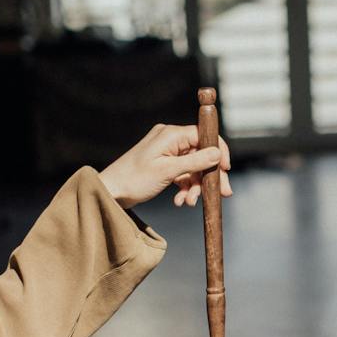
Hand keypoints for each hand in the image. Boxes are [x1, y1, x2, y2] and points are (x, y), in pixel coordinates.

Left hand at [98, 123, 232, 209]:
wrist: (111, 192)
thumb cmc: (134, 180)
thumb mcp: (168, 171)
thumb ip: (194, 162)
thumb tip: (217, 153)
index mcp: (171, 134)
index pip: (204, 135)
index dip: (218, 152)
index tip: (225, 169)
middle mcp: (170, 139)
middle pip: (201, 153)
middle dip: (209, 175)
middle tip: (223, 193)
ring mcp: (166, 152)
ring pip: (192, 166)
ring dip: (195, 186)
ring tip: (190, 202)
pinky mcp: (163, 164)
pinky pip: (182, 173)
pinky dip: (184, 187)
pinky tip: (180, 200)